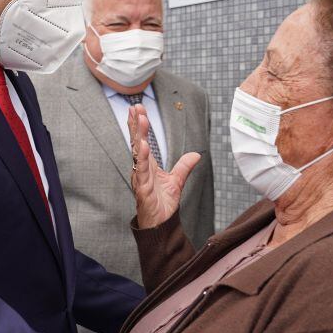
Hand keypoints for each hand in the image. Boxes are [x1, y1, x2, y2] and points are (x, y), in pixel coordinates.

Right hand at [127, 104, 200, 228]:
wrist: (161, 225)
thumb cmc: (162, 205)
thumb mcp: (176, 181)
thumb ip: (184, 166)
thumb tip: (196, 154)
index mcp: (147, 166)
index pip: (142, 141)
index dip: (139, 126)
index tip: (137, 108)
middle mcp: (141, 170)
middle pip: (137, 143)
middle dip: (135, 125)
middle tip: (135, 107)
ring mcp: (140, 179)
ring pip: (137, 154)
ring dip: (138, 136)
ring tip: (140, 119)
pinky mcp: (143, 190)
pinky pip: (141, 172)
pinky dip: (142, 159)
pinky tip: (143, 146)